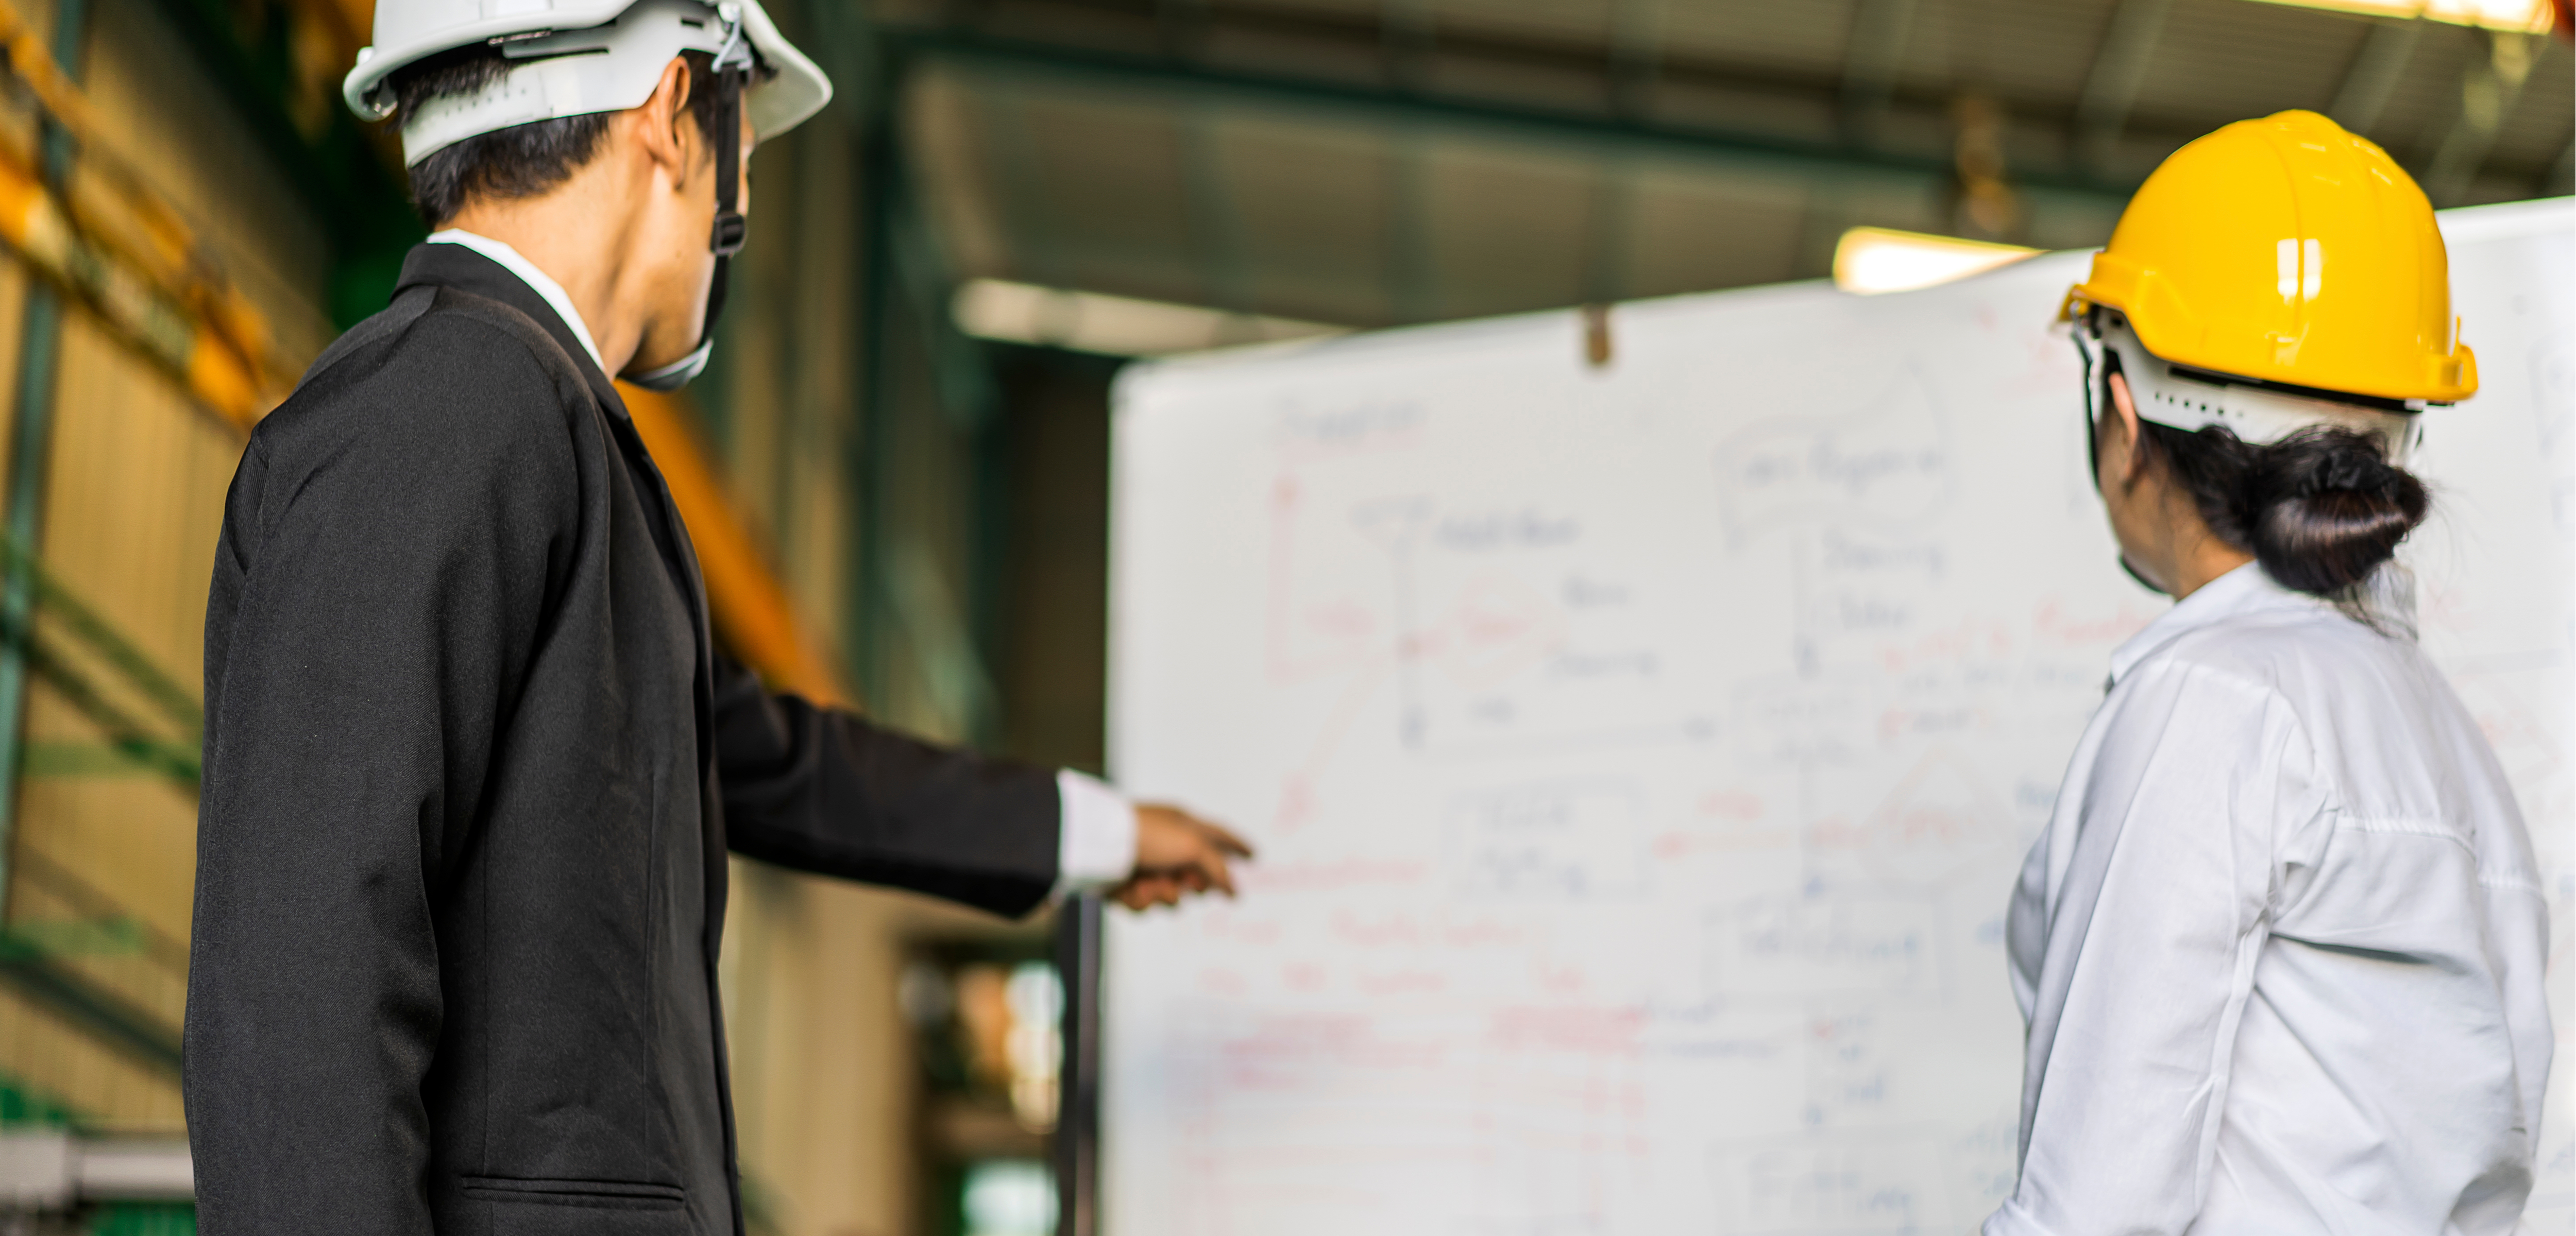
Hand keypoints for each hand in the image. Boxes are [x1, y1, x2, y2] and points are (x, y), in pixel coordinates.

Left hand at [1111, 805, 1253, 910]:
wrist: (1099, 846)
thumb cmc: (1147, 836)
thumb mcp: (1192, 846)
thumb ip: (1218, 869)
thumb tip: (1234, 890)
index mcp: (1183, 825)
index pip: (1219, 835)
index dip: (1237, 846)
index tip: (1254, 855)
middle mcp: (1165, 845)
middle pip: (1195, 877)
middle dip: (1190, 885)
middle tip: (1184, 881)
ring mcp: (1144, 866)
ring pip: (1170, 897)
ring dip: (1163, 895)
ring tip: (1149, 884)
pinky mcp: (1124, 885)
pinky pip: (1144, 905)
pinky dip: (1140, 900)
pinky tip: (1130, 889)